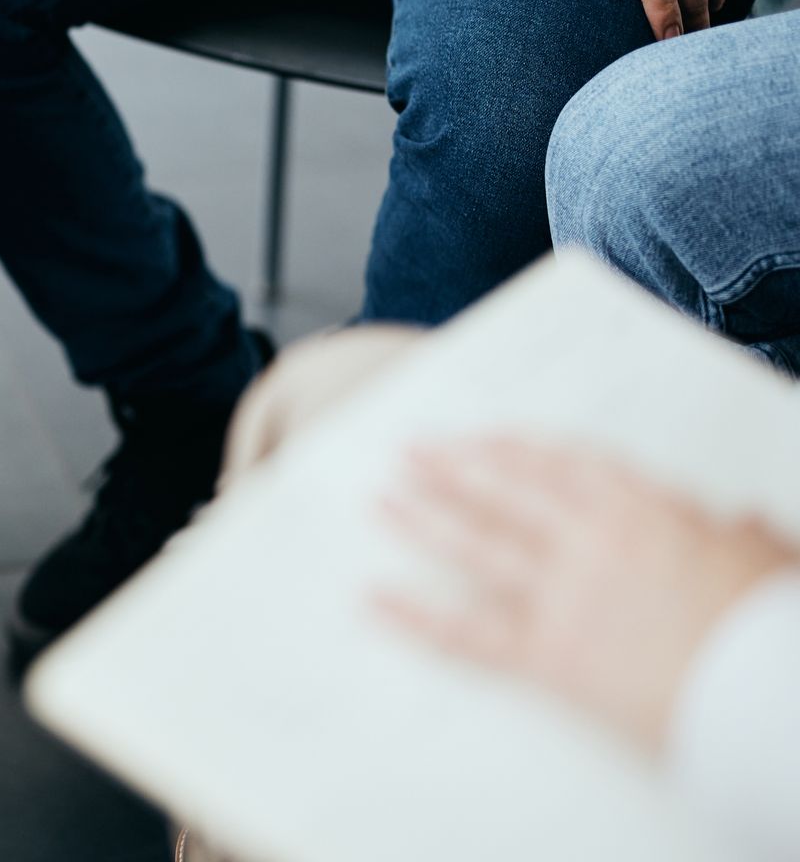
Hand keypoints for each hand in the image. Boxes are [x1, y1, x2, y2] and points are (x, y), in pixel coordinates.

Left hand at [375, 437, 796, 750]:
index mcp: (641, 508)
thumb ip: (732, 534)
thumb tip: (735, 524)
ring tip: (380, 503)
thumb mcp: (762, 559)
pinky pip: (467, 632)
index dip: (512, 448)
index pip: (560, 463)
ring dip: (422, 522)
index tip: (480, 440)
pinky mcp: (547, 655)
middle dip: (451, 470)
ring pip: (474, 547)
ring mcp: (561, 595)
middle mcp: (589, 541)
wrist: (767, 693)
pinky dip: (415, 615)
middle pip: (502, 493)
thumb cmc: (772, 627)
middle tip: (407, 454)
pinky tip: (373, 599)